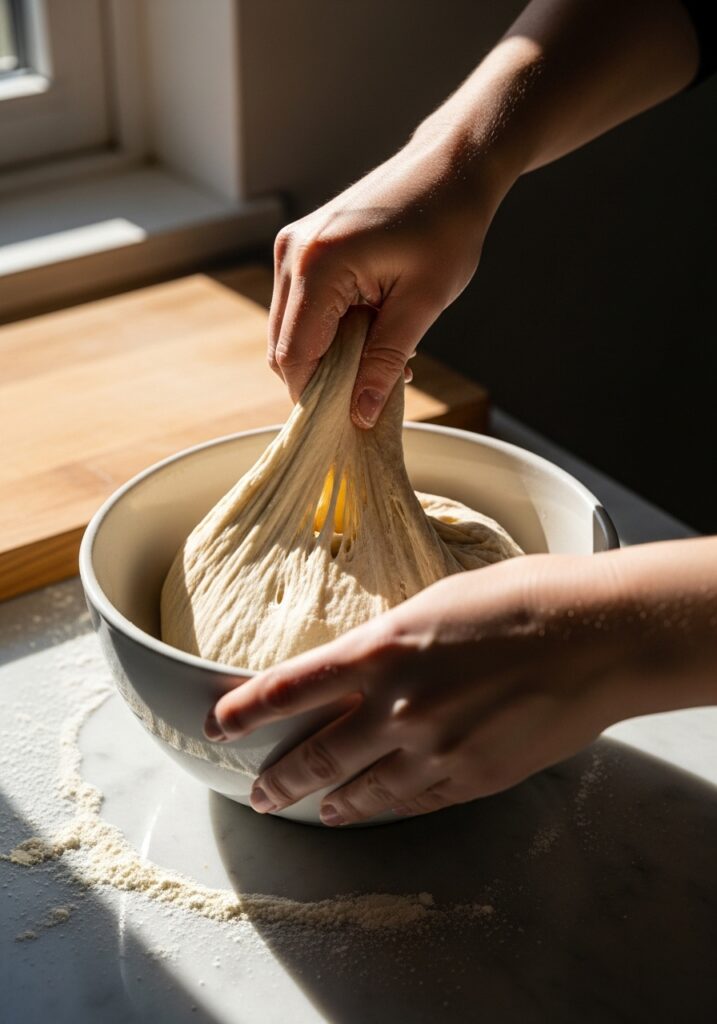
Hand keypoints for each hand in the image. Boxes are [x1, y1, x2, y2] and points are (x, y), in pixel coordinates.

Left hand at [206, 552, 642, 824]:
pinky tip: (373, 810)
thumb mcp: (434, 604)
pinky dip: (387, 807)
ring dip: (331, 803)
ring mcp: (435, 749)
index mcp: (380, 650)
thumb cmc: (520, 599)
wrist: (595, 635)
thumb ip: (390, 643)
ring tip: (315, 810)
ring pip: (362, 791)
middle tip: (260, 792)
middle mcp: (396, 707)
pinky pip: (415, 802)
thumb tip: (364, 667)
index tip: (219, 726)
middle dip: (279, 779)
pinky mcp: (474, 777)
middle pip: (316, 755)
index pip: (289, 687)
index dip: (246, 711)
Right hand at [268, 127, 507, 426]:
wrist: (453, 165)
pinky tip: (372, 331)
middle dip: (322, 380)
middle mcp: (292, 254)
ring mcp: (292, 247)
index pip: (294, 356)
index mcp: (317, 265)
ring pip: (291, 331)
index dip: (316, 397)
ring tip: (382, 359)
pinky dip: (329, 332)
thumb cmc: (447, 226)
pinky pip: (302, 308)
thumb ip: (385, 362)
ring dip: (328, 357)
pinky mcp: (303, 246)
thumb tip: (361, 415)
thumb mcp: (423, 303)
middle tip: (373, 393)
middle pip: (284, 348)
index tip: (348, 421)